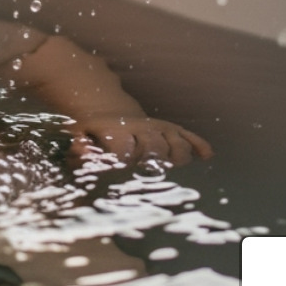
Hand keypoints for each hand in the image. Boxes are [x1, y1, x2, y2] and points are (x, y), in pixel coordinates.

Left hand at [69, 114, 213, 165]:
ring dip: (179, 154)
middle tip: (156, 175)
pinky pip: (188, 134)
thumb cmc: (94, 131)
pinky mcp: (171, 128)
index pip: (123, 144)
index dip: (125, 157)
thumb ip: (78, 146)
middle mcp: (141, 127)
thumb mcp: (79, 133)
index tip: (126, 171)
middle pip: (154, 143)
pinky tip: (207, 156)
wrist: (108, 110)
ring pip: (175, 139)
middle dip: (156, 158)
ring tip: (180, 169)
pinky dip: (198, 144)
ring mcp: (158, 127)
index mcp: (117, 129)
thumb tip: (79, 150)